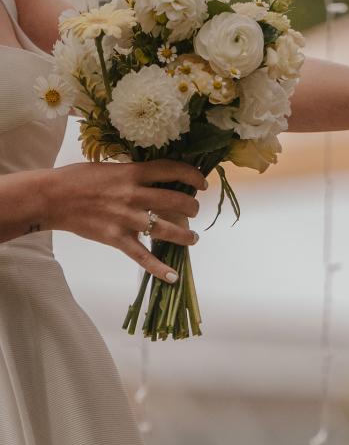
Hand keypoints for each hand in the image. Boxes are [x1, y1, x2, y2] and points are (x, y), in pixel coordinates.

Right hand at [44, 160, 206, 281]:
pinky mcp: (116, 238)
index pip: (171, 171)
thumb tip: (159, 179)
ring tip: (193, 238)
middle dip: (192, 207)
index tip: (202, 182)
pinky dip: (159, 268)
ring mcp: (126, 218)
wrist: (50, 198)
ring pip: (167, 228)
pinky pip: (142, 256)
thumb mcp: (111, 168)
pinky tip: (173, 276)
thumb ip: (135, 174)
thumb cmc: (78, 179)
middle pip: (176, 201)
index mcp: (132, 173)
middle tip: (194, 211)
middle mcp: (134, 195)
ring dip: (186, 235)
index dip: (192, 175)